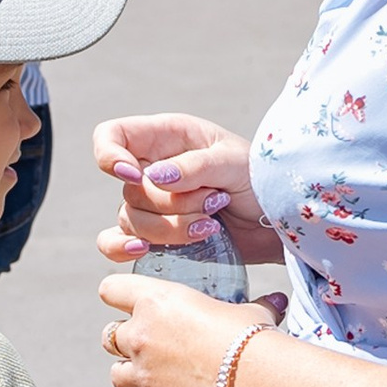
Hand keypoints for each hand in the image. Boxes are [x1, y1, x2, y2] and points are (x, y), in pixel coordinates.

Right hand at [88, 110, 282, 265]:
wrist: (277, 222)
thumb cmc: (260, 180)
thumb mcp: (235, 163)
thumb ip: (196, 166)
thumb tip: (154, 177)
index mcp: (166, 138)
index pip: (112, 136)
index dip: (110, 155)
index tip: (134, 176)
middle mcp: (152, 169)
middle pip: (128, 190)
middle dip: (171, 204)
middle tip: (215, 202)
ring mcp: (151, 204)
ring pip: (130, 221)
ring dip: (171, 229)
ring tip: (211, 225)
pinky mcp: (155, 235)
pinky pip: (116, 243)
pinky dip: (123, 249)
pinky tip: (146, 250)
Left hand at [100, 267, 278, 386]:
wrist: (255, 382)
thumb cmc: (252, 339)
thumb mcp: (251, 314)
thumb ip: (256, 308)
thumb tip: (276, 302)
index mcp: (158, 302)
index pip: (112, 290)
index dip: (117, 295)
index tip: (126, 300)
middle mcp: (142, 337)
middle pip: (109, 335)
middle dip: (125, 340)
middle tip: (147, 344)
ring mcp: (145, 375)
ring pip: (115, 375)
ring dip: (128, 376)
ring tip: (146, 378)